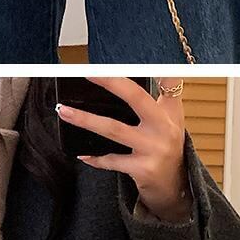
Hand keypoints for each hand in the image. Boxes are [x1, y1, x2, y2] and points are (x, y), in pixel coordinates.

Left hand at [57, 77, 190, 221]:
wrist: (175, 183)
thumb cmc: (168, 143)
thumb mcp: (172, 117)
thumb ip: (164, 93)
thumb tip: (156, 68)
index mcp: (170, 111)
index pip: (168, 83)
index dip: (157, 68)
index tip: (132, 56)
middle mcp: (164, 127)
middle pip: (136, 98)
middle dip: (111, 82)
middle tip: (88, 73)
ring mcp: (153, 149)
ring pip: (114, 129)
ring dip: (86, 120)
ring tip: (64, 111)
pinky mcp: (142, 169)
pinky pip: (112, 160)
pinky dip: (96, 157)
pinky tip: (82, 153)